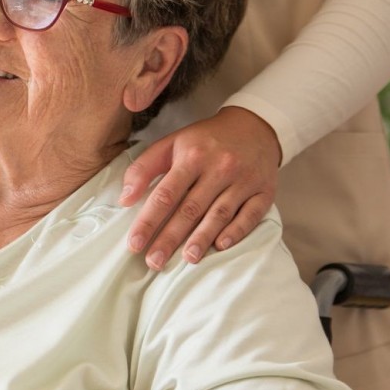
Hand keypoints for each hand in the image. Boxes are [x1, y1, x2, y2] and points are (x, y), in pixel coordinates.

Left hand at [119, 107, 281, 268]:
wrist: (255, 127)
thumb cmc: (205, 141)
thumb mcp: (171, 143)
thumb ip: (143, 168)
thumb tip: (124, 199)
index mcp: (193, 156)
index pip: (166, 194)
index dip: (148, 221)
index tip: (134, 244)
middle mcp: (219, 168)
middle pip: (191, 209)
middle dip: (170, 238)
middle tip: (154, 262)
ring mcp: (244, 180)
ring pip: (220, 214)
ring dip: (202, 238)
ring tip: (187, 260)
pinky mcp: (264, 191)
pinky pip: (251, 215)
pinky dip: (236, 231)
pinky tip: (221, 246)